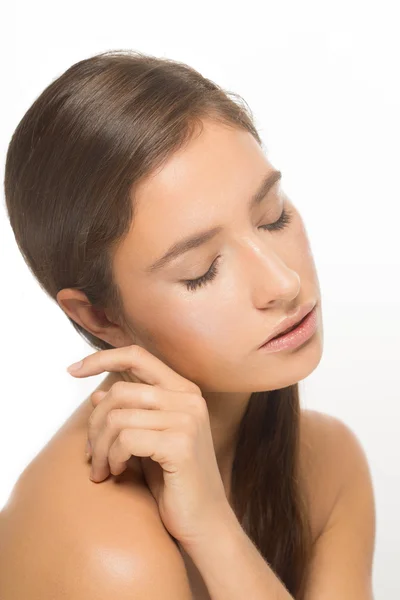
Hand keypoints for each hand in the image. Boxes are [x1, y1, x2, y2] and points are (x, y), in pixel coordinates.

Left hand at [67, 344, 229, 547]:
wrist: (204, 521)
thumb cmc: (173, 480)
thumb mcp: (146, 440)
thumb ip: (129, 413)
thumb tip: (97, 394)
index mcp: (183, 390)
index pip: (137, 356)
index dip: (101, 358)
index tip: (73, 369)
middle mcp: (189, 398)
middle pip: (119, 391)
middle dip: (95, 424)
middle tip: (92, 455)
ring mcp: (187, 419)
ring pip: (118, 416)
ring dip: (101, 448)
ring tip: (103, 469)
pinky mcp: (181, 444)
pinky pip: (126, 439)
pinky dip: (114, 457)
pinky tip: (119, 473)